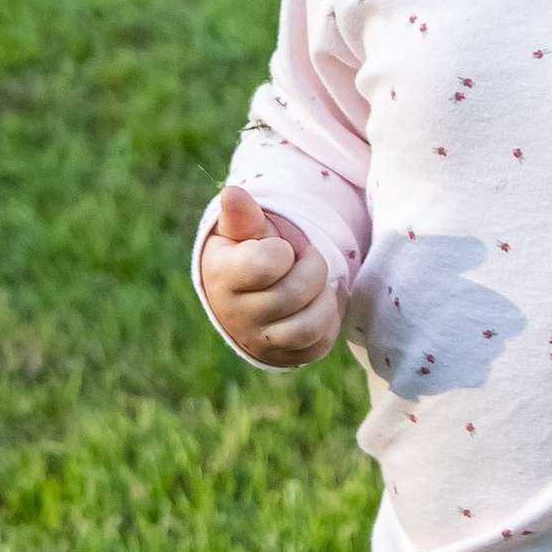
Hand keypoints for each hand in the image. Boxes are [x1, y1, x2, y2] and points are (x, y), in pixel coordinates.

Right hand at [201, 184, 344, 367]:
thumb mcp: (240, 232)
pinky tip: (316, 306)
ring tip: (317, 286)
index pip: (266, 265)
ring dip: (323, 300)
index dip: (283, 252)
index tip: (280, 250)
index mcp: (223, 276)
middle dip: (313, 269)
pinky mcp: (284, 358)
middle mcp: (236, 315)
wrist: (243, 298)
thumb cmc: (245, 254)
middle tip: (309, 260)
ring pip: (308, 327)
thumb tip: (232, 193)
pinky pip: (318, 346)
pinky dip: (327, 322)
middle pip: (293, 294)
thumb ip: (242, 214)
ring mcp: (260, 341)